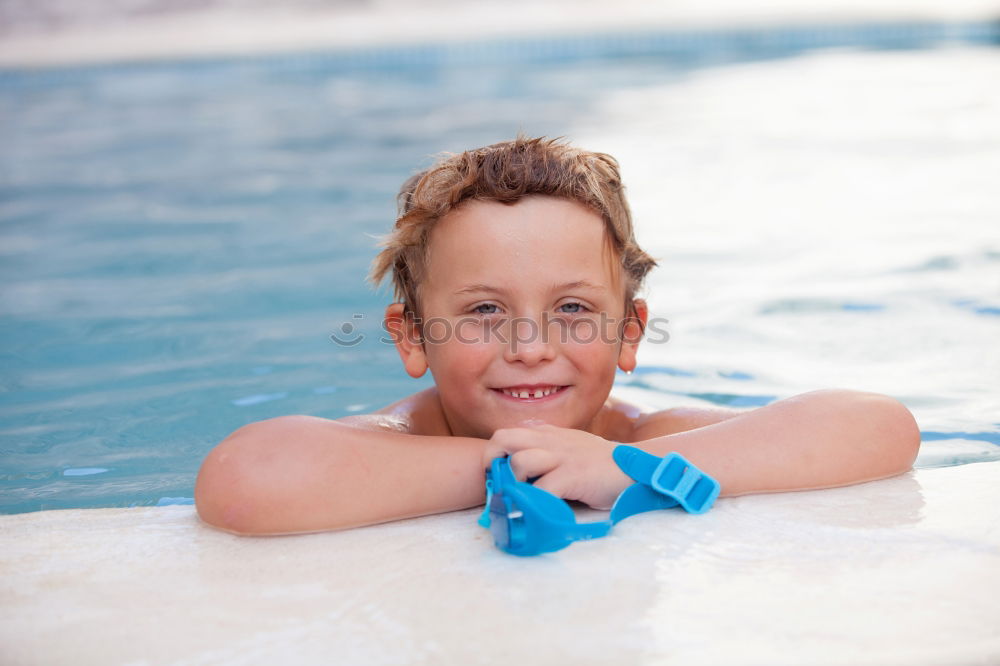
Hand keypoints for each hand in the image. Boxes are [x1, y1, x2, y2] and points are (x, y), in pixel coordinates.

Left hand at [482, 424, 633, 509]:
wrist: (635, 467)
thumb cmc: (601, 464)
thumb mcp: (571, 448)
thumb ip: (548, 452)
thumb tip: (520, 472)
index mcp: (548, 434)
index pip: (506, 434)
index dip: (494, 454)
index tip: (496, 476)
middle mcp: (550, 441)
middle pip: (503, 438)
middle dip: (492, 462)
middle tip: (497, 485)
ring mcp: (562, 457)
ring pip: (519, 462)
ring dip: (513, 484)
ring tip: (518, 499)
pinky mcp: (574, 475)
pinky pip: (543, 489)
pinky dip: (535, 503)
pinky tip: (538, 511)